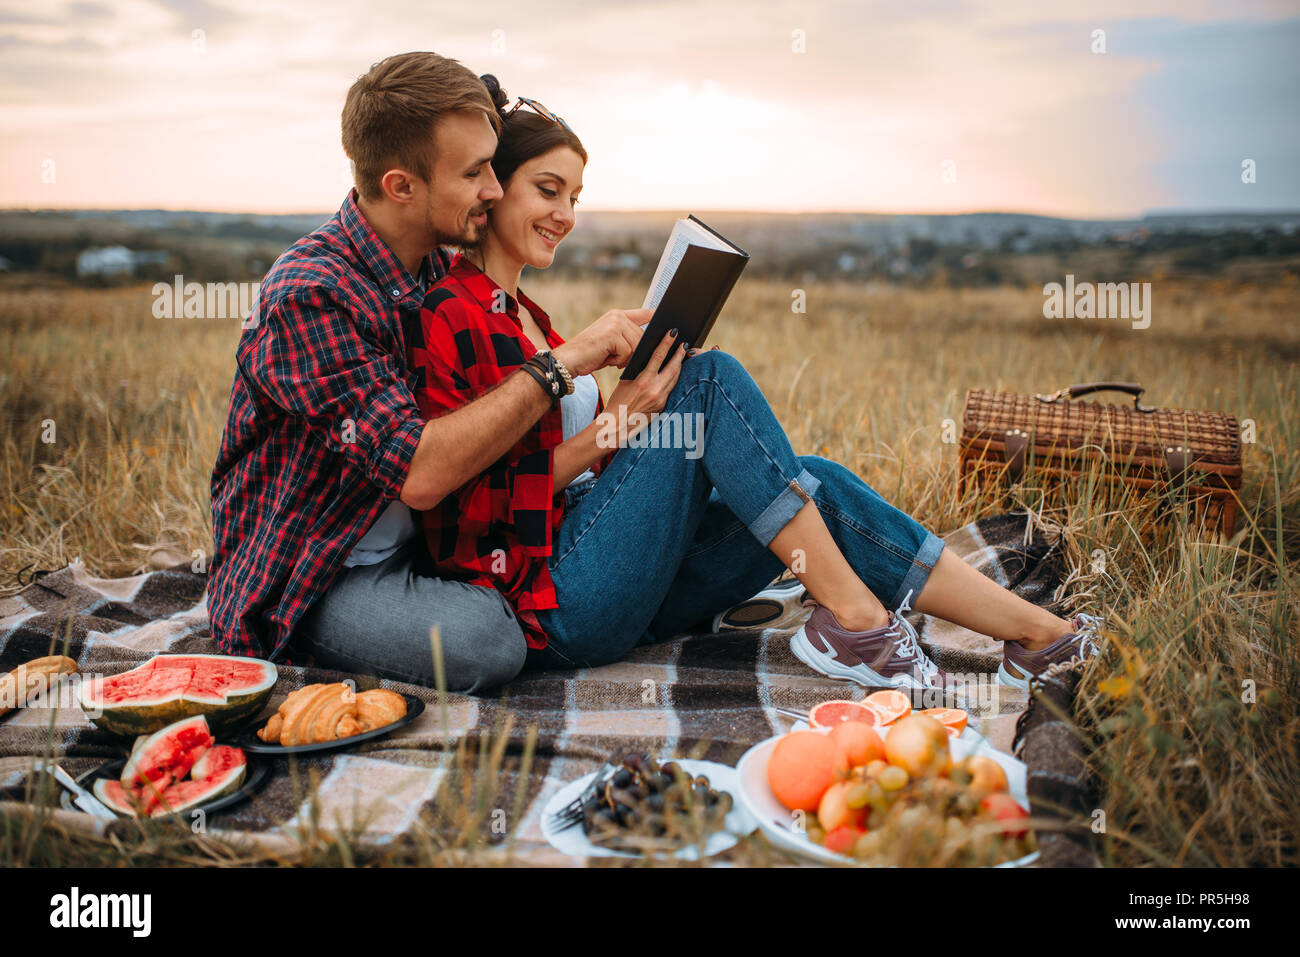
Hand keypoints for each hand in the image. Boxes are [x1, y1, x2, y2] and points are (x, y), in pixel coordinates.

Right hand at [552, 308, 650, 375]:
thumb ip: (628, 339)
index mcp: (618, 316)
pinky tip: (607, 360)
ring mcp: (615, 324)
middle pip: (643, 337)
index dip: (657, 315)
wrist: (568, 361)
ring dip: (626, 358)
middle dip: (634, 353)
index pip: (644, 313)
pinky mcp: (612, 334)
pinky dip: (618, 361)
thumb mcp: (612, 344)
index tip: (669, 316)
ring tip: (610, 359)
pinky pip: (627, 352)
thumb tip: (650, 347)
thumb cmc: (590, 356)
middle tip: (616, 359)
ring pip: (636, 346)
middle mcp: (617, 316)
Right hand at [599, 328, 688, 445]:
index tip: (673, 333)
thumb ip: (639, 369)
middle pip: (673, 368)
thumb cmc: (618, 401)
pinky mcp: (663, 407)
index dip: (667, 343)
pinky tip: (676, 373)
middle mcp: (654, 390)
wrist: (616, 425)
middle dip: (680, 354)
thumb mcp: (625, 381)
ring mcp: (661, 399)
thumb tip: (651, 356)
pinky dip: (674, 379)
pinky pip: (671, 389)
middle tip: (685, 344)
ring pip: (675, 379)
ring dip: (679, 366)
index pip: (658, 356)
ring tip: (682, 356)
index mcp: (643, 381)